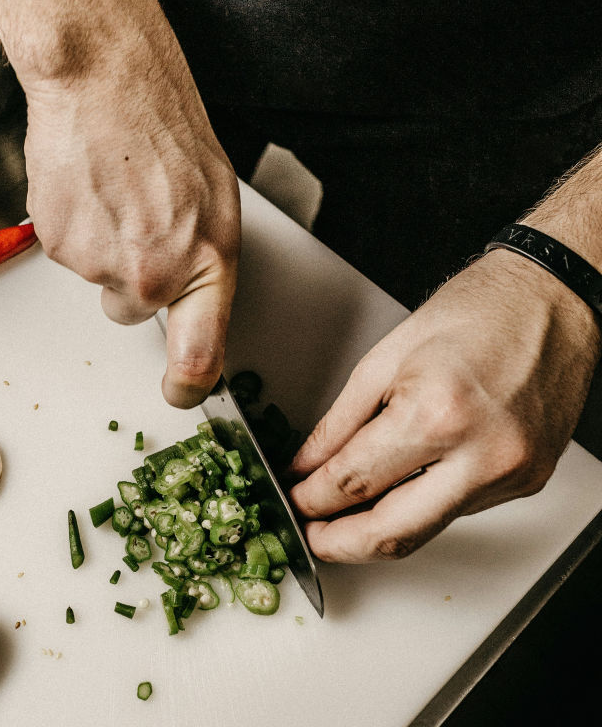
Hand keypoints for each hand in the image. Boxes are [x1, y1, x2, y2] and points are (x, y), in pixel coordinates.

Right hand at [23, 22, 239, 408]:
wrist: (104, 82)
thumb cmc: (165, 128)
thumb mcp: (215, 201)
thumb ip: (203, 262)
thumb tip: (190, 300)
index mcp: (205, 264)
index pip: (200, 357)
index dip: (187, 386)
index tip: (180, 391)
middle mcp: (153, 276)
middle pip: (132, 312)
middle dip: (133, 279)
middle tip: (139, 223)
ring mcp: (100, 264)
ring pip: (99, 278)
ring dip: (104, 246)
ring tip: (116, 191)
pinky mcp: (57, 246)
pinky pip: (69, 251)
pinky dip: (76, 226)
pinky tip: (90, 188)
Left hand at [288, 249, 600, 561]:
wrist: (549, 300)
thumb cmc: (474, 312)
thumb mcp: (384, 358)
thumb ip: (338, 422)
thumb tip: (307, 465)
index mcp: (437, 414)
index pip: (355, 482)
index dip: (312, 499)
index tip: (295, 500)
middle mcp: (482, 455)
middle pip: (394, 533)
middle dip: (340, 544)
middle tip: (312, 534)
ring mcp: (511, 474)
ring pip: (427, 530)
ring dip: (378, 530)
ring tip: (344, 515)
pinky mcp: (528, 481)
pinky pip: (458, 510)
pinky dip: (419, 507)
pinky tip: (397, 491)